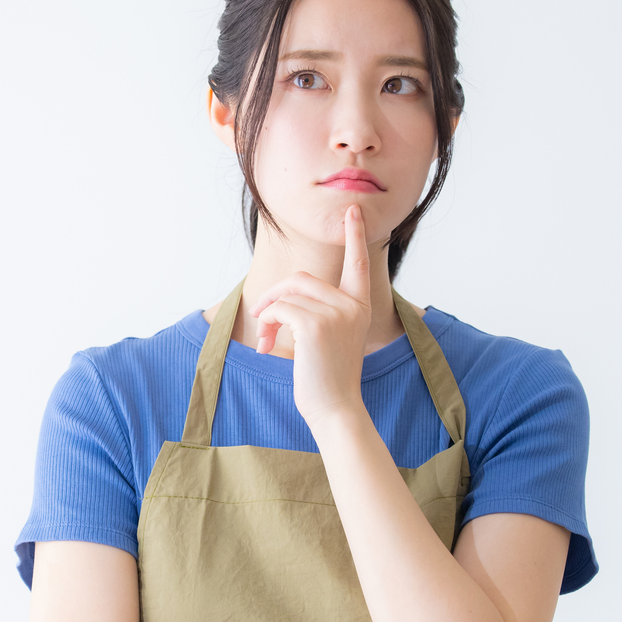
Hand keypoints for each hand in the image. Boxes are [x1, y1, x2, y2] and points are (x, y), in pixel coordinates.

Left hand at [244, 204, 372, 429]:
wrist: (335, 409)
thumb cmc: (328, 378)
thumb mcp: (332, 338)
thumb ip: (320, 311)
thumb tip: (282, 297)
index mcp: (359, 307)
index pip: (358, 264)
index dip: (355, 236)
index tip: (352, 212)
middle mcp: (352, 305)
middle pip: (301, 278)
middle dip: (274, 295)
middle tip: (262, 319)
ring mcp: (336, 313)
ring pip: (286, 294)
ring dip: (267, 315)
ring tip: (265, 339)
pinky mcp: (315, 325)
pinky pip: (279, 310)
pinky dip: (266, 325)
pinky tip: (268, 347)